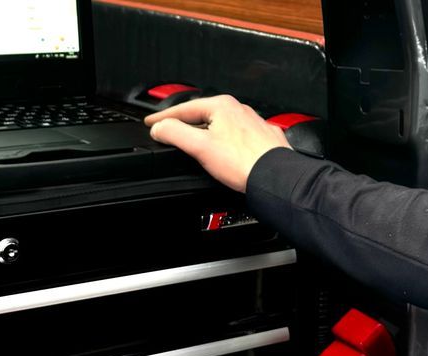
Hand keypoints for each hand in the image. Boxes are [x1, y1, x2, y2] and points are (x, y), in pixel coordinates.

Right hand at [144, 96, 290, 192]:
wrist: (275, 177)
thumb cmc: (244, 162)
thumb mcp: (200, 147)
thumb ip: (175, 134)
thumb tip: (160, 129)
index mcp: (222, 106)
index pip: (184, 108)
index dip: (164, 117)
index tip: (152, 123)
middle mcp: (240, 110)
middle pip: (204, 114)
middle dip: (186, 123)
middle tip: (169, 131)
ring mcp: (253, 124)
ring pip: (222, 124)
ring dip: (206, 131)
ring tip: (194, 141)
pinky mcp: (263, 139)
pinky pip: (238, 136)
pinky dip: (226, 141)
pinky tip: (224, 151)